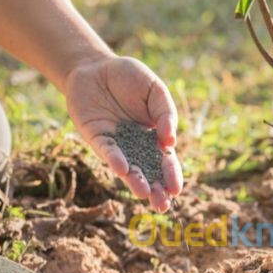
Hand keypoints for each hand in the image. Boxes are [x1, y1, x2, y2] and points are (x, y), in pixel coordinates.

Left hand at [64, 54, 182, 211]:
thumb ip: (166, 113)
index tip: (176, 190)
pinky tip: (122, 169)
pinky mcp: (97, 137)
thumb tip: (170, 140)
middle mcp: (136, 146)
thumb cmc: (130, 78)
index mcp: (154, 137)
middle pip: (149, 172)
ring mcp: (117, 144)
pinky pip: (108, 151)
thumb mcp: (156, 91)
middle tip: (162, 206)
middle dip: (156, 190)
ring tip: (143, 194)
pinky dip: (115, 159)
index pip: (166, 161)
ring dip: (136, 182)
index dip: (171, 175)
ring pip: (128, 168)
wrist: (96, 67)